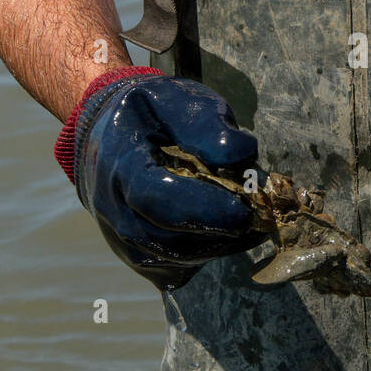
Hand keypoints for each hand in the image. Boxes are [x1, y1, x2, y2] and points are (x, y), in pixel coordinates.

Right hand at [74, 74, 261, 287]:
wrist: (111, 135)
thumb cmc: (153, 116)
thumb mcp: (177, 100)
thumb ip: (207, 125)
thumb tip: (240, 155)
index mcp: (119, 161)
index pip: (154, 196)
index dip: (200, 208)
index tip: (243, 210)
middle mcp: (111, 207)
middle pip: (166, 237)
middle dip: (219, 230)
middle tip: (259, 215)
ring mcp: (120, 238)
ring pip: (175, 259)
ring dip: (220, 245)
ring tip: (253, 221)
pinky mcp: (138, 257)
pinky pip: (177, 270)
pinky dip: (209, 254)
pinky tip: (229, 232)